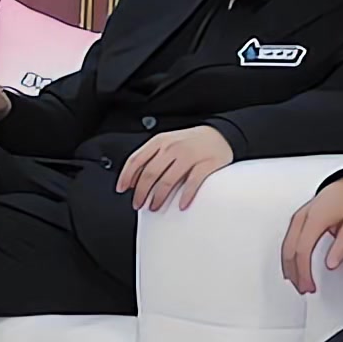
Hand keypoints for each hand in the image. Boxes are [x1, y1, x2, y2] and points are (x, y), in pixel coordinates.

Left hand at [117, 124, 237, 211]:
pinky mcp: (207, 164)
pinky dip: (185, 196)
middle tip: (139, 203)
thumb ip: (150, 156)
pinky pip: (192, 183)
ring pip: (168, 180)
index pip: (136, 160)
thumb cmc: (189, 142)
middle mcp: (172, 148)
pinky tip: (181, 205)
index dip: (126, 176)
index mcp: (159, 141)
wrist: (220, 134)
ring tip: (155, 206)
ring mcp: (190, 156)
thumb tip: (133, 179)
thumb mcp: (166, 142)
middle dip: (141, 192)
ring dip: (159, 197)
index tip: (122, 189)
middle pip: (150, 173)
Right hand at [284, 174, 342, 294]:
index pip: (303, 250)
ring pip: (285, 248)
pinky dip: (288, 258)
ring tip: (298, 282)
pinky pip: (287, 242)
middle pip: (289, 251)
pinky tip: (292, 267)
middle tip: (304, 288)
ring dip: (289, 267)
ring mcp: (297, 219)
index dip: (304, 272)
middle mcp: (301, 218)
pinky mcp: (297, 221)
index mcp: (315, 218)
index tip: (310, 285)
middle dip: (295, 273)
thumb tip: (330, 264)